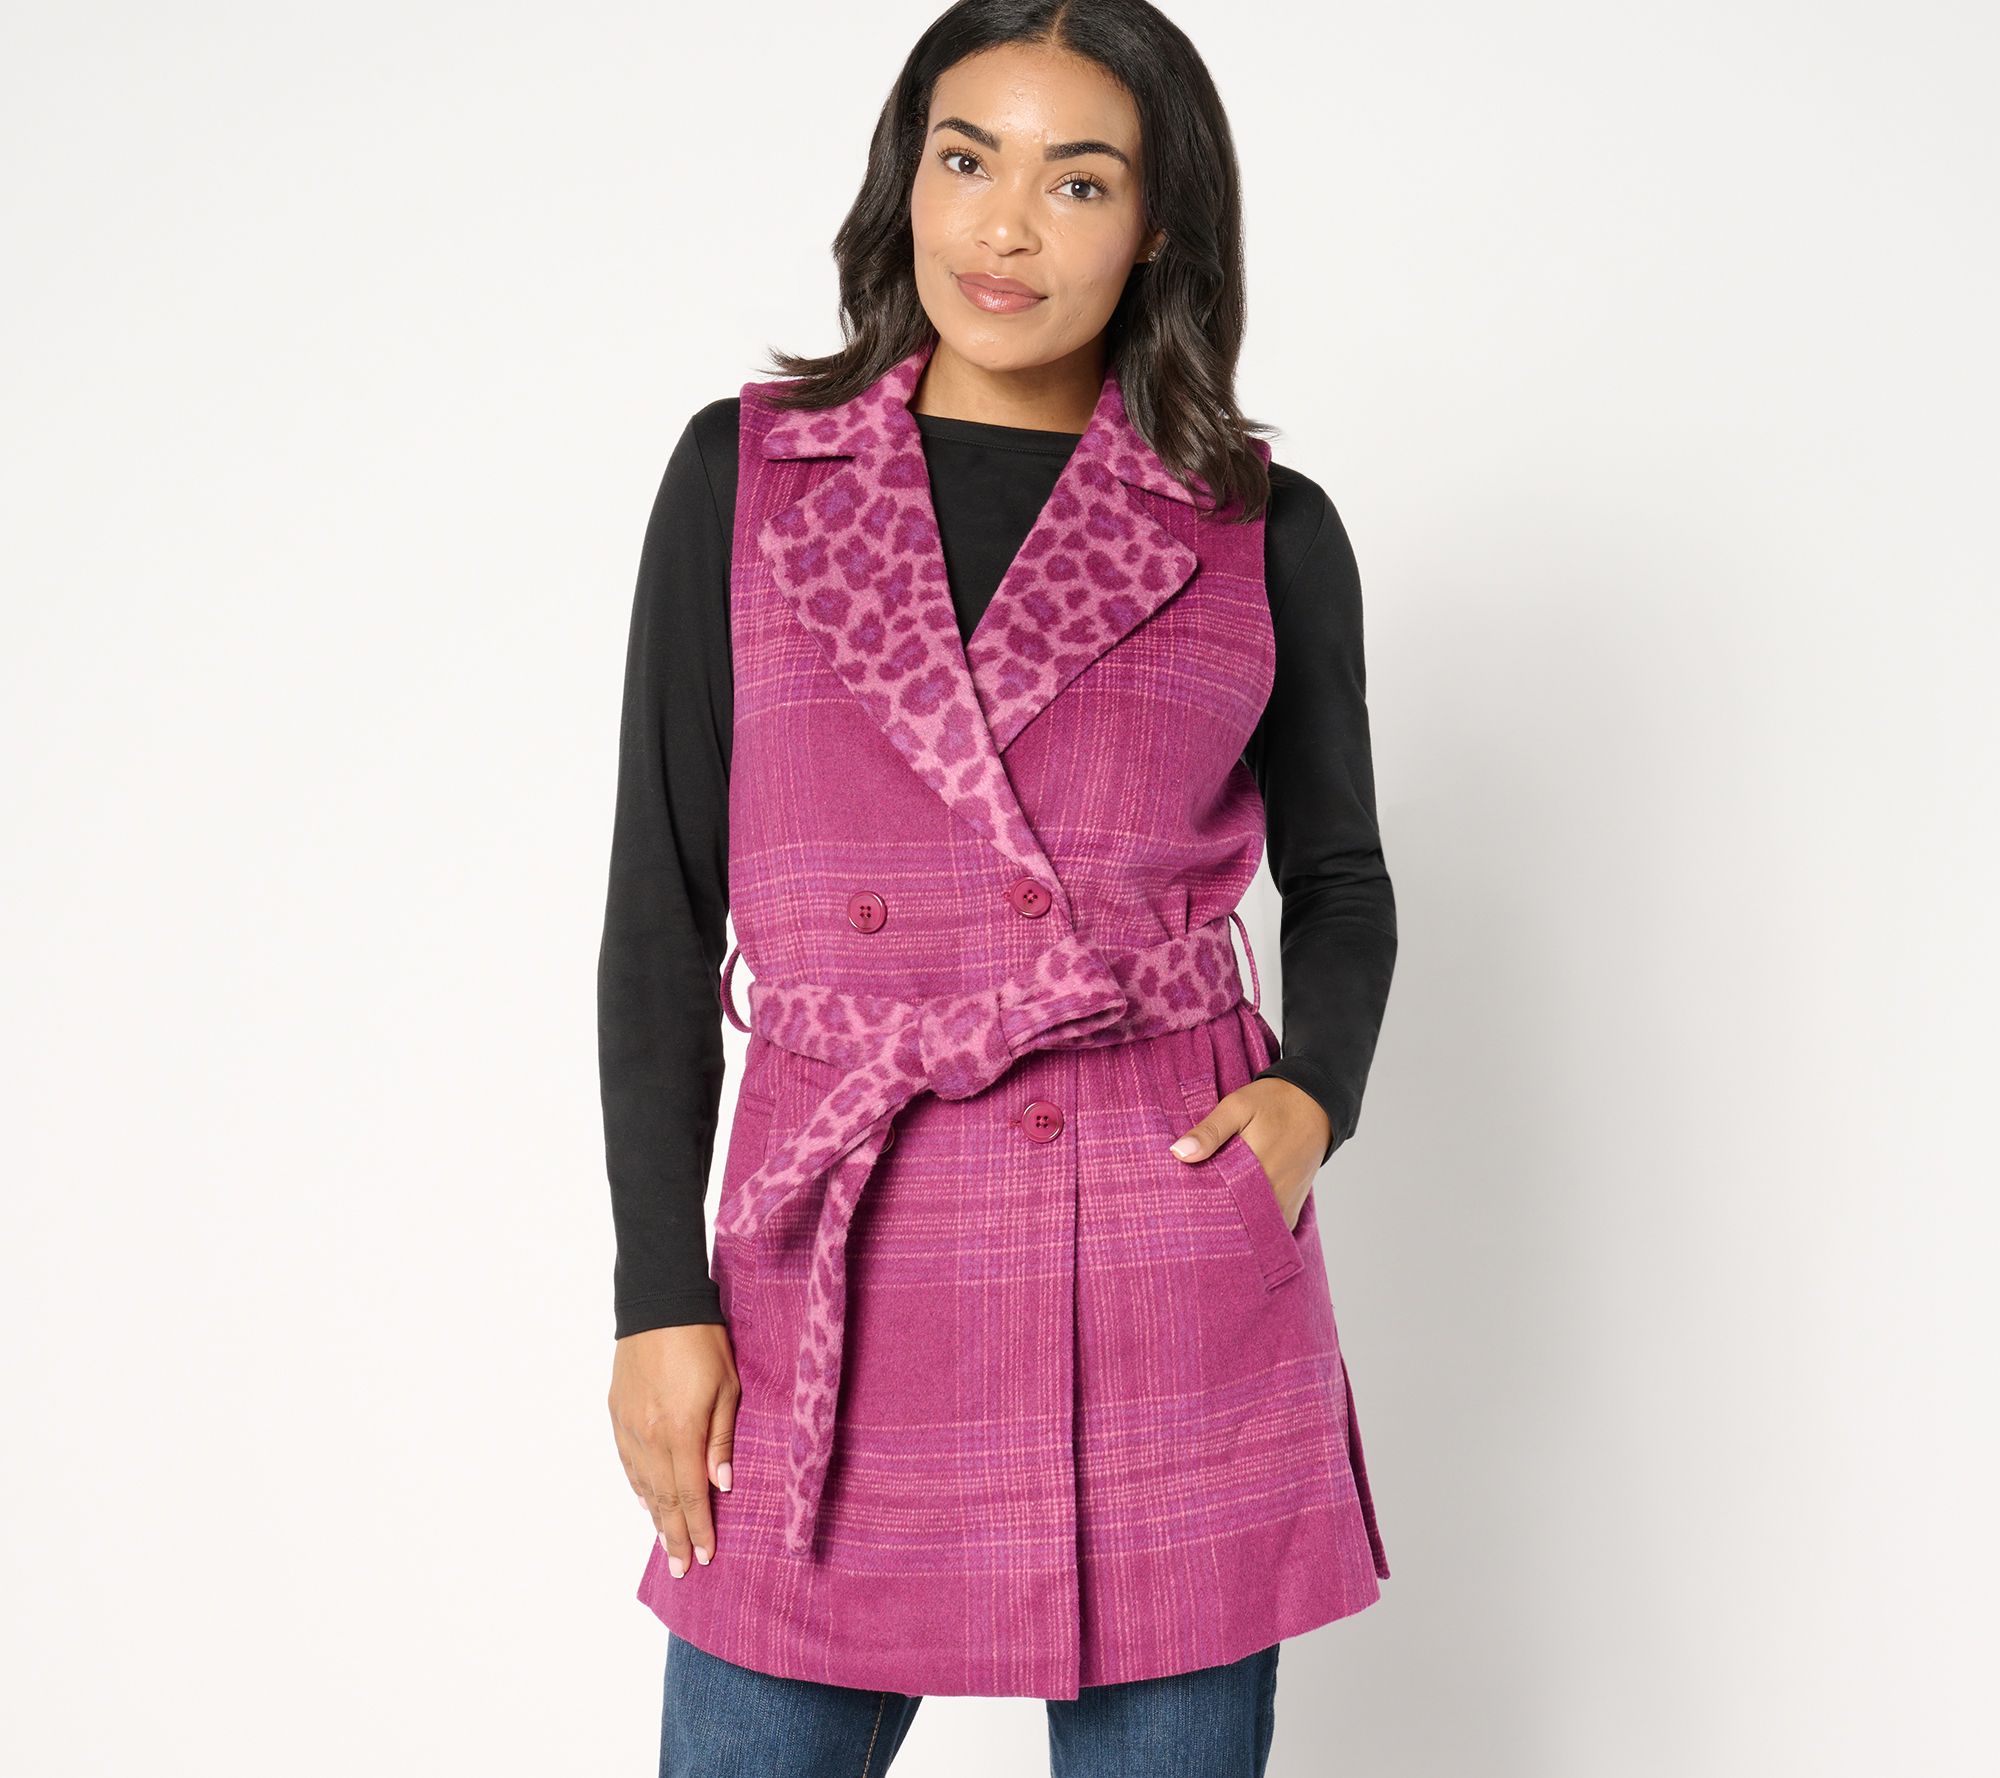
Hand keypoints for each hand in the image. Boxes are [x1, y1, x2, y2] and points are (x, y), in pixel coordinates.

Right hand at [609, 1323, 738, 1577]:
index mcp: (680, 1432)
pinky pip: (627, 1462)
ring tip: (666, 1544)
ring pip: (642, 1484)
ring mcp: (629, 1427)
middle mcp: (649, 1437)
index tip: (705, 1557)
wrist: (659, 1305)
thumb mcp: (727, 1388)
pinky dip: (637, 1487)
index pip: (690, 1494)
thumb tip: (722, 1485)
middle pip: (662, 1499)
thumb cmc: (703, 1342)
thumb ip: (721, 1440)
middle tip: (682, 1569)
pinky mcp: (617, 1413)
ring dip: (655, 1518)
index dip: (699, 1528)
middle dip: (674, 1536)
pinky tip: (645, 1501)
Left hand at [1169, 1077, 1329, 1229]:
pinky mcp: (1291, 1210)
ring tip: (1212, 1207)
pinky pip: (1267, 1226)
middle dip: (1212, 1215)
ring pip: (1251, 1227)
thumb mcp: (1237, 1107)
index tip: (1179, 1200)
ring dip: (1233, 1220)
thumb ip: (1209, 1131)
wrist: (1317, 1104)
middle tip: (1190, 1205)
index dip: (1196, 1203)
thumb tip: (1178, 1153)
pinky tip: (1235, 1209)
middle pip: (1234, 1220)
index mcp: (1256, 1172)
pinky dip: (1251, 1222)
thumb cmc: (1274, 1103)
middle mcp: (1274, 1196)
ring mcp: (1285, 1206)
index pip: (1216, 1203)